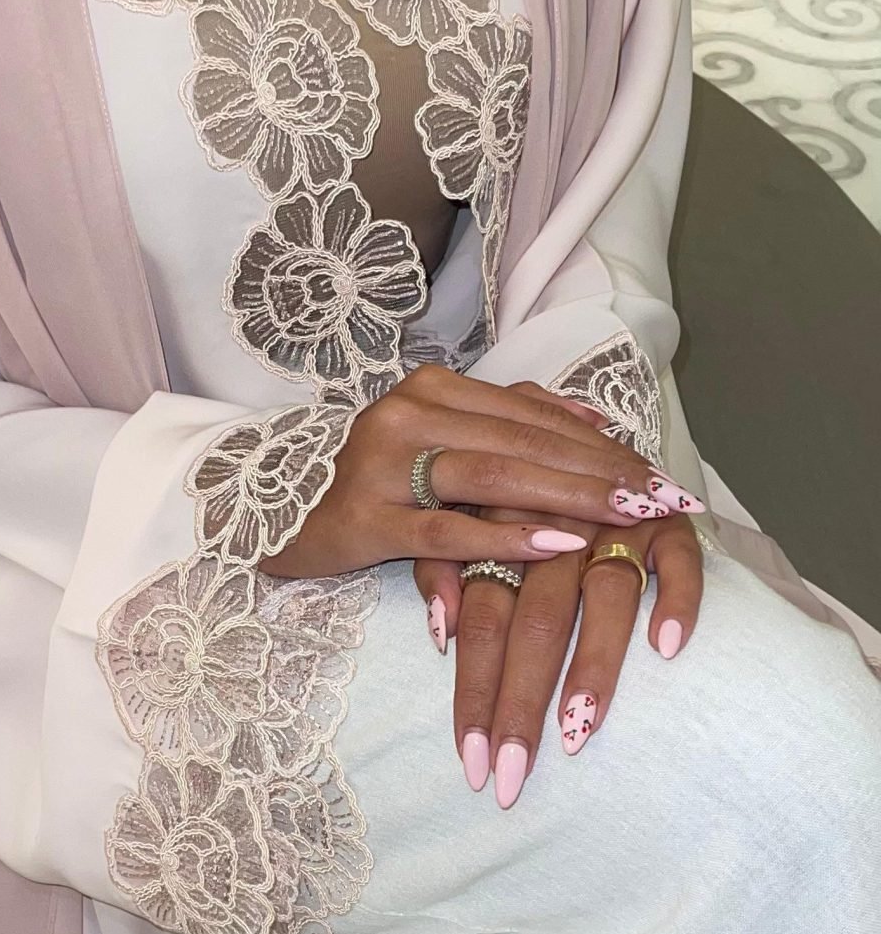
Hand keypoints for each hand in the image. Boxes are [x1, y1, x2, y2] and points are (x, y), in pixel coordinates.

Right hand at [261, 365, 702, 582]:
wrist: (268, 514)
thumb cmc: (367, 484)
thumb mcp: (438, 441)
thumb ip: (511, 423)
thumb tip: (598, 420)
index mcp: (435, 389)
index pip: (538, 416)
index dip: (606, 447)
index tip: (663, 478)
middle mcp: (409, 413)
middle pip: (527, 443)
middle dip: (604, 474)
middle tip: (665, 501)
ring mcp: (383, 463)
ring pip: (496, 476)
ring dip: (571, 496)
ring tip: (630, 517)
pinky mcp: (365, 518)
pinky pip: (448, 527)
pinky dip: (508, 536)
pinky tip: (560, 544)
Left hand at [414, 392, 704, 803]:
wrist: (588, 439)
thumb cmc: (514, 495)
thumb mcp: (462, 521)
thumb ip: (440, 570)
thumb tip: (436, 632)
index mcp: (499, 533)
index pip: (482, 623)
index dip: (473, 692)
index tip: (471, 762)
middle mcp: (556, 530)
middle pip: (534, 623)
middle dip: (520, 704)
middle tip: (512, 777)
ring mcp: (617, 524)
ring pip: (603, 598)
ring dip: (592, 666)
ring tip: (576, 731)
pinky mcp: (671, 521)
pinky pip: (681, 561)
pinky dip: (676, 598)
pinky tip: (667, 647)